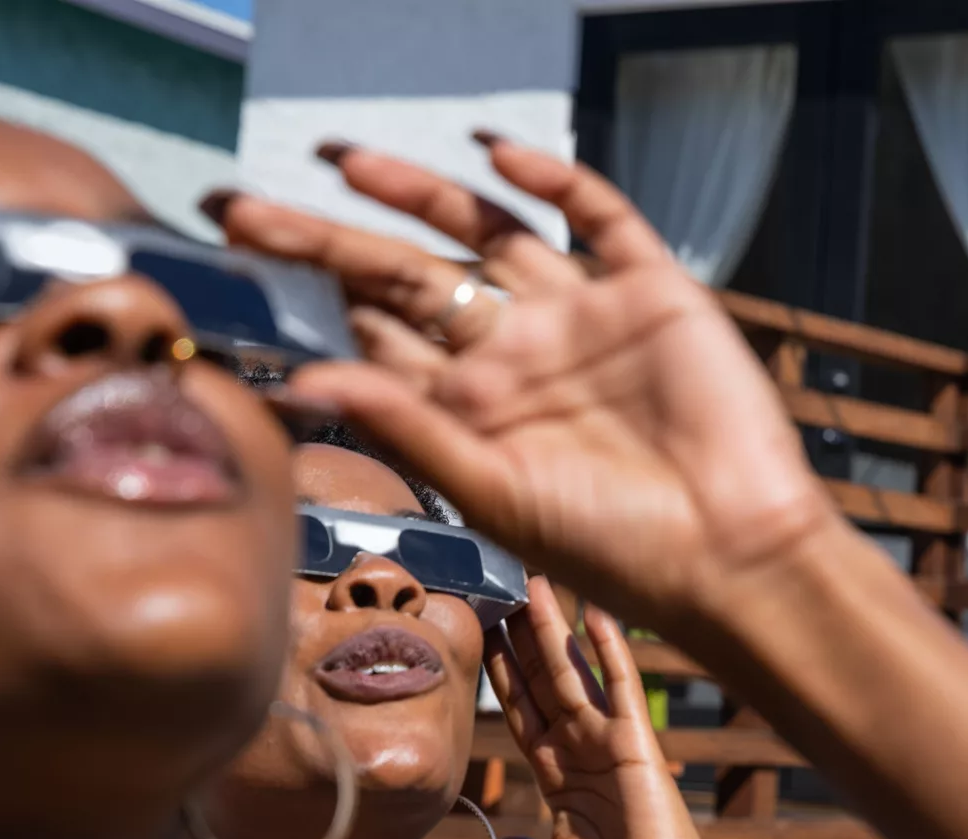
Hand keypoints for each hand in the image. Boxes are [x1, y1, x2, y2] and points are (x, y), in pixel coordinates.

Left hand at [207, 137, 838, 641]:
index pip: (374, 338)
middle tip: (240, 208)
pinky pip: (597, 217)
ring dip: (418, 192)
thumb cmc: (615, 548)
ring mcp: (580, 316)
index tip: (232, 271)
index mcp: (471, 410)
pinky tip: (497, 156)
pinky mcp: (650, 290)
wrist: (734, 553)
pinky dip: (553, 179)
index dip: (306, 303)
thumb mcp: (491, 493)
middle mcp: (515, 354)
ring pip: (485, 234)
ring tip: (342, 159)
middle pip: (405, 276)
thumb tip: (297, 381)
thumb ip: (402, 425)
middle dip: (326, 240)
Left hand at [485, 577, 734, 838]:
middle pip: (544, 683)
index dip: (504, 675)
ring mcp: (611, 745)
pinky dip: (609, 649)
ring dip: (552, 629)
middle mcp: (584, 753)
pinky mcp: (637, 745)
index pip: (525, 714)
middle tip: (502, 589)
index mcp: (562, 780)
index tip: (485, 635)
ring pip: (573, 674)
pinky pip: (620, 687)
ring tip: (533, 583)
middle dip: (522, 639)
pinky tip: (594, 612)